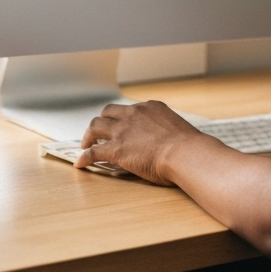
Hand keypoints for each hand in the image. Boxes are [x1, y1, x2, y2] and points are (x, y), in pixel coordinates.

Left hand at [76, 100, 200, 184]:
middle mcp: (134, 114)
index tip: (122, 125)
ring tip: (86, 144)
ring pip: (96, 125)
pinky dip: (85, 157)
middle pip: (108, 112)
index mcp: (151, 108)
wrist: (185, 153)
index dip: (123, 117)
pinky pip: (93, 151)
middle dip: (102, 121)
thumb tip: (170, 142)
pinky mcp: (116, 149)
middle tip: (99, 132)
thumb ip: (167, 130)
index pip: (131, 109)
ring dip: (89, 135)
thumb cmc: (189, 146)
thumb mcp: (178, 128)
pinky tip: (81, 164)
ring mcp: (123, 130)